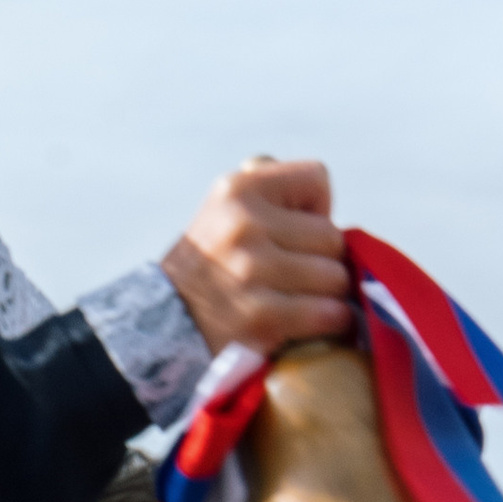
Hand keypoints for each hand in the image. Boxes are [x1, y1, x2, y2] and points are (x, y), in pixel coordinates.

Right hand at [161, 161, 352, 357]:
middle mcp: (243, 225)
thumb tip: (323, 205)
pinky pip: (329, 314)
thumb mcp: (228, 210)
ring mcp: (250, 271)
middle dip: (323, 258)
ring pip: (335, 277)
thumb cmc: (214, 264)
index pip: (316, 178)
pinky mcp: (261, 317)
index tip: (295, 232)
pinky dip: (331, 322)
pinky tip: (314, 322)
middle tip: (297, 274)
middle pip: (331, 236)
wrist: (167, 323)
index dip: (316, 208)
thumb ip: (273, 191)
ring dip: (328, 294)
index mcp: (237, 190)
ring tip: (301, 299)